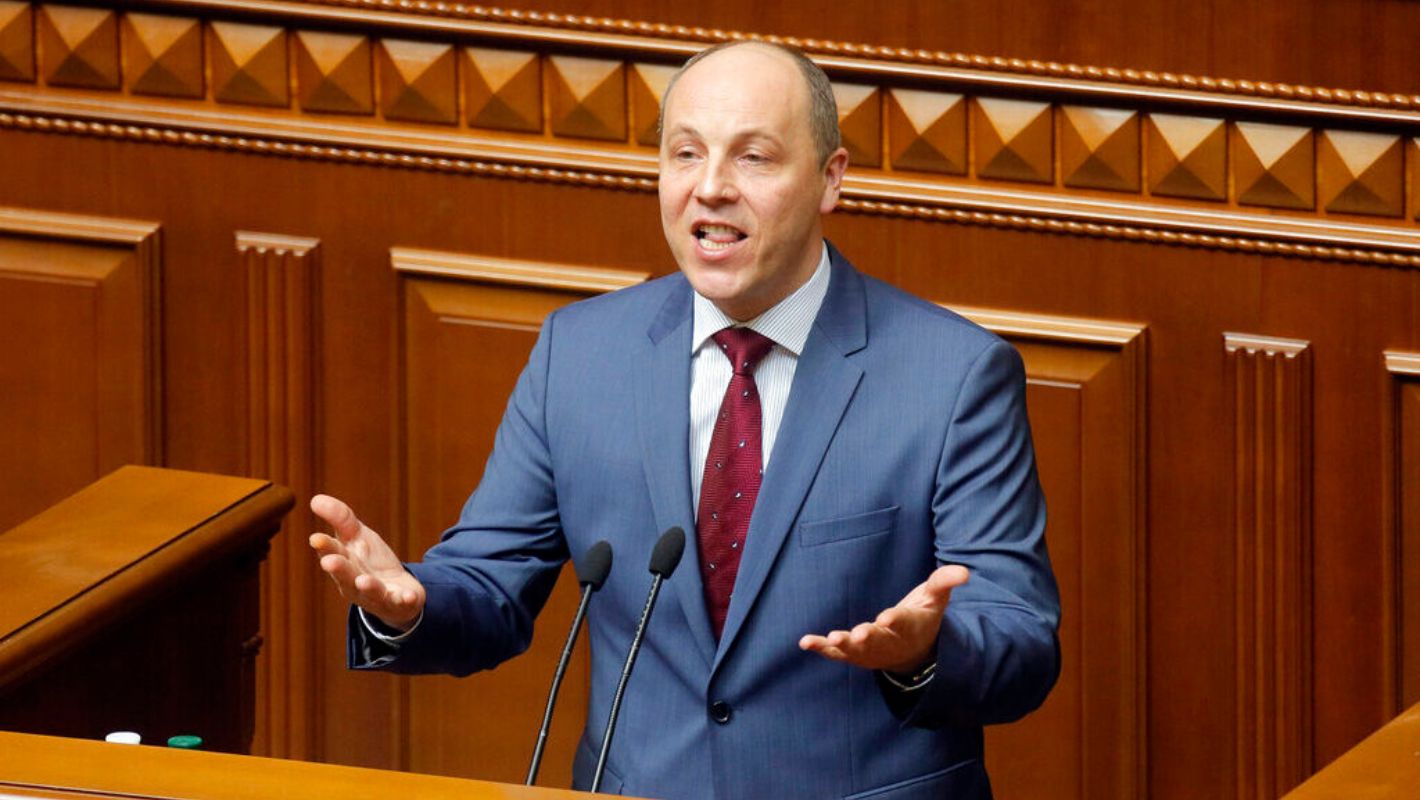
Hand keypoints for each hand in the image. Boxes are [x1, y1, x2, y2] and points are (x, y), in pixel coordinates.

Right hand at [308, 494, 426, 630]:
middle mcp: (356, 582)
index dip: (324, 546)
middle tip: (329, 561)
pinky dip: (404, 599)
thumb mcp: (357, 536)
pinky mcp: (399, 601)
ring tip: (363, 581)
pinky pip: (402, 601)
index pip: (332, 552)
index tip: (315, 538)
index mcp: (344, 562)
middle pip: (346, 576)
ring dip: (368, 587)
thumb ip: (340, 519)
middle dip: (339, 569)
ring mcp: (377, 594)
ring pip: (371, 592)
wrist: (395, 590)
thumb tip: (316, 499)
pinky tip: (408, 596)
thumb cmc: (369, 561)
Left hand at [798, 564, 968, 673]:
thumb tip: (964, 571)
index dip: (895, 620)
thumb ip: (944, 583)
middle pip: (878, 640)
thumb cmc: (922, 618)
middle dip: (868, 637)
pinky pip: (836, 653)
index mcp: (909, 626)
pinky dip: (821, 648)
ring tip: (832, 640)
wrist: (913, 653)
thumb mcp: (935, 599)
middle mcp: (889, 641)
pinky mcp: (854, 654)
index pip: (903, 623)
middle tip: (859, 635)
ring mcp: (870, 651)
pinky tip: (805, 642)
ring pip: (856, 651)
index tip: (887, 617)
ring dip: (844, 645)